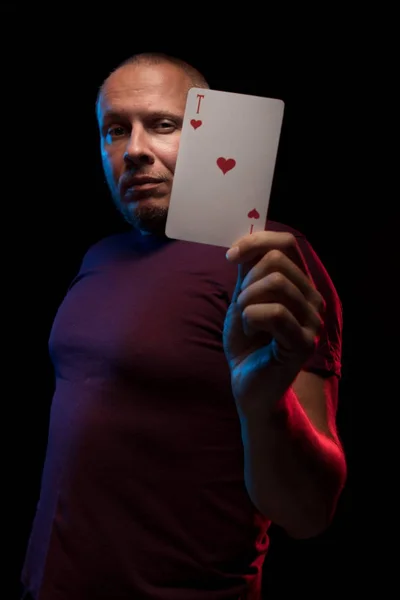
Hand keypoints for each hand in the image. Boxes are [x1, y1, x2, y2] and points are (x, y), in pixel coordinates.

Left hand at [223, 231, 324, 410]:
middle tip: (242, 307)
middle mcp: (313, 299)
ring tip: (248, 323)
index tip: (230, 257)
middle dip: (247, 281)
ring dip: (247, 302)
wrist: (247, 383)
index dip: (256, 241)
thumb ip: (248, 272)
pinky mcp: (305, 342)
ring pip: (275, 284)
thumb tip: (246, 239)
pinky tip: (253, 334)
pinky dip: (251, 319)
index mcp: (300, 284)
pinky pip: (274, 312)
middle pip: (276, 261)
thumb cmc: (246, 342)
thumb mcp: (243, 299)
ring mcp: (313, 320)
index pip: (288, 243)